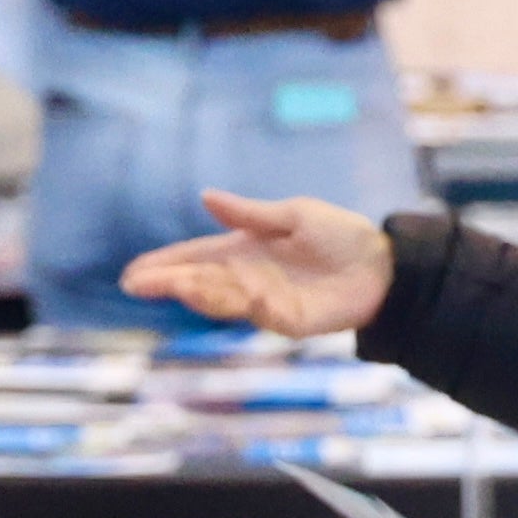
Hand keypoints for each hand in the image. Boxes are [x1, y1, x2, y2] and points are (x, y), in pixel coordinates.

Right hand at [120, 192, 396, 337]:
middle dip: (169, 282)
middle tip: (136, 284)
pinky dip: (242, 302)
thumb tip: (206, 197)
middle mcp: (248, 278)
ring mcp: (266, 302)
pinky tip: (224, 292)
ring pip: (223, 300)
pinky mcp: (289, 320)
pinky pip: (259, 313)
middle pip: (200, 282)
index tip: (135, 272)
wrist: (383, 264)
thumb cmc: (339, 236)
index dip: (166, 264)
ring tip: (174, 284)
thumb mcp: (293, 214)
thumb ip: (249, 213)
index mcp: (244, 250)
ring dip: (197, 293)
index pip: (196, 257)